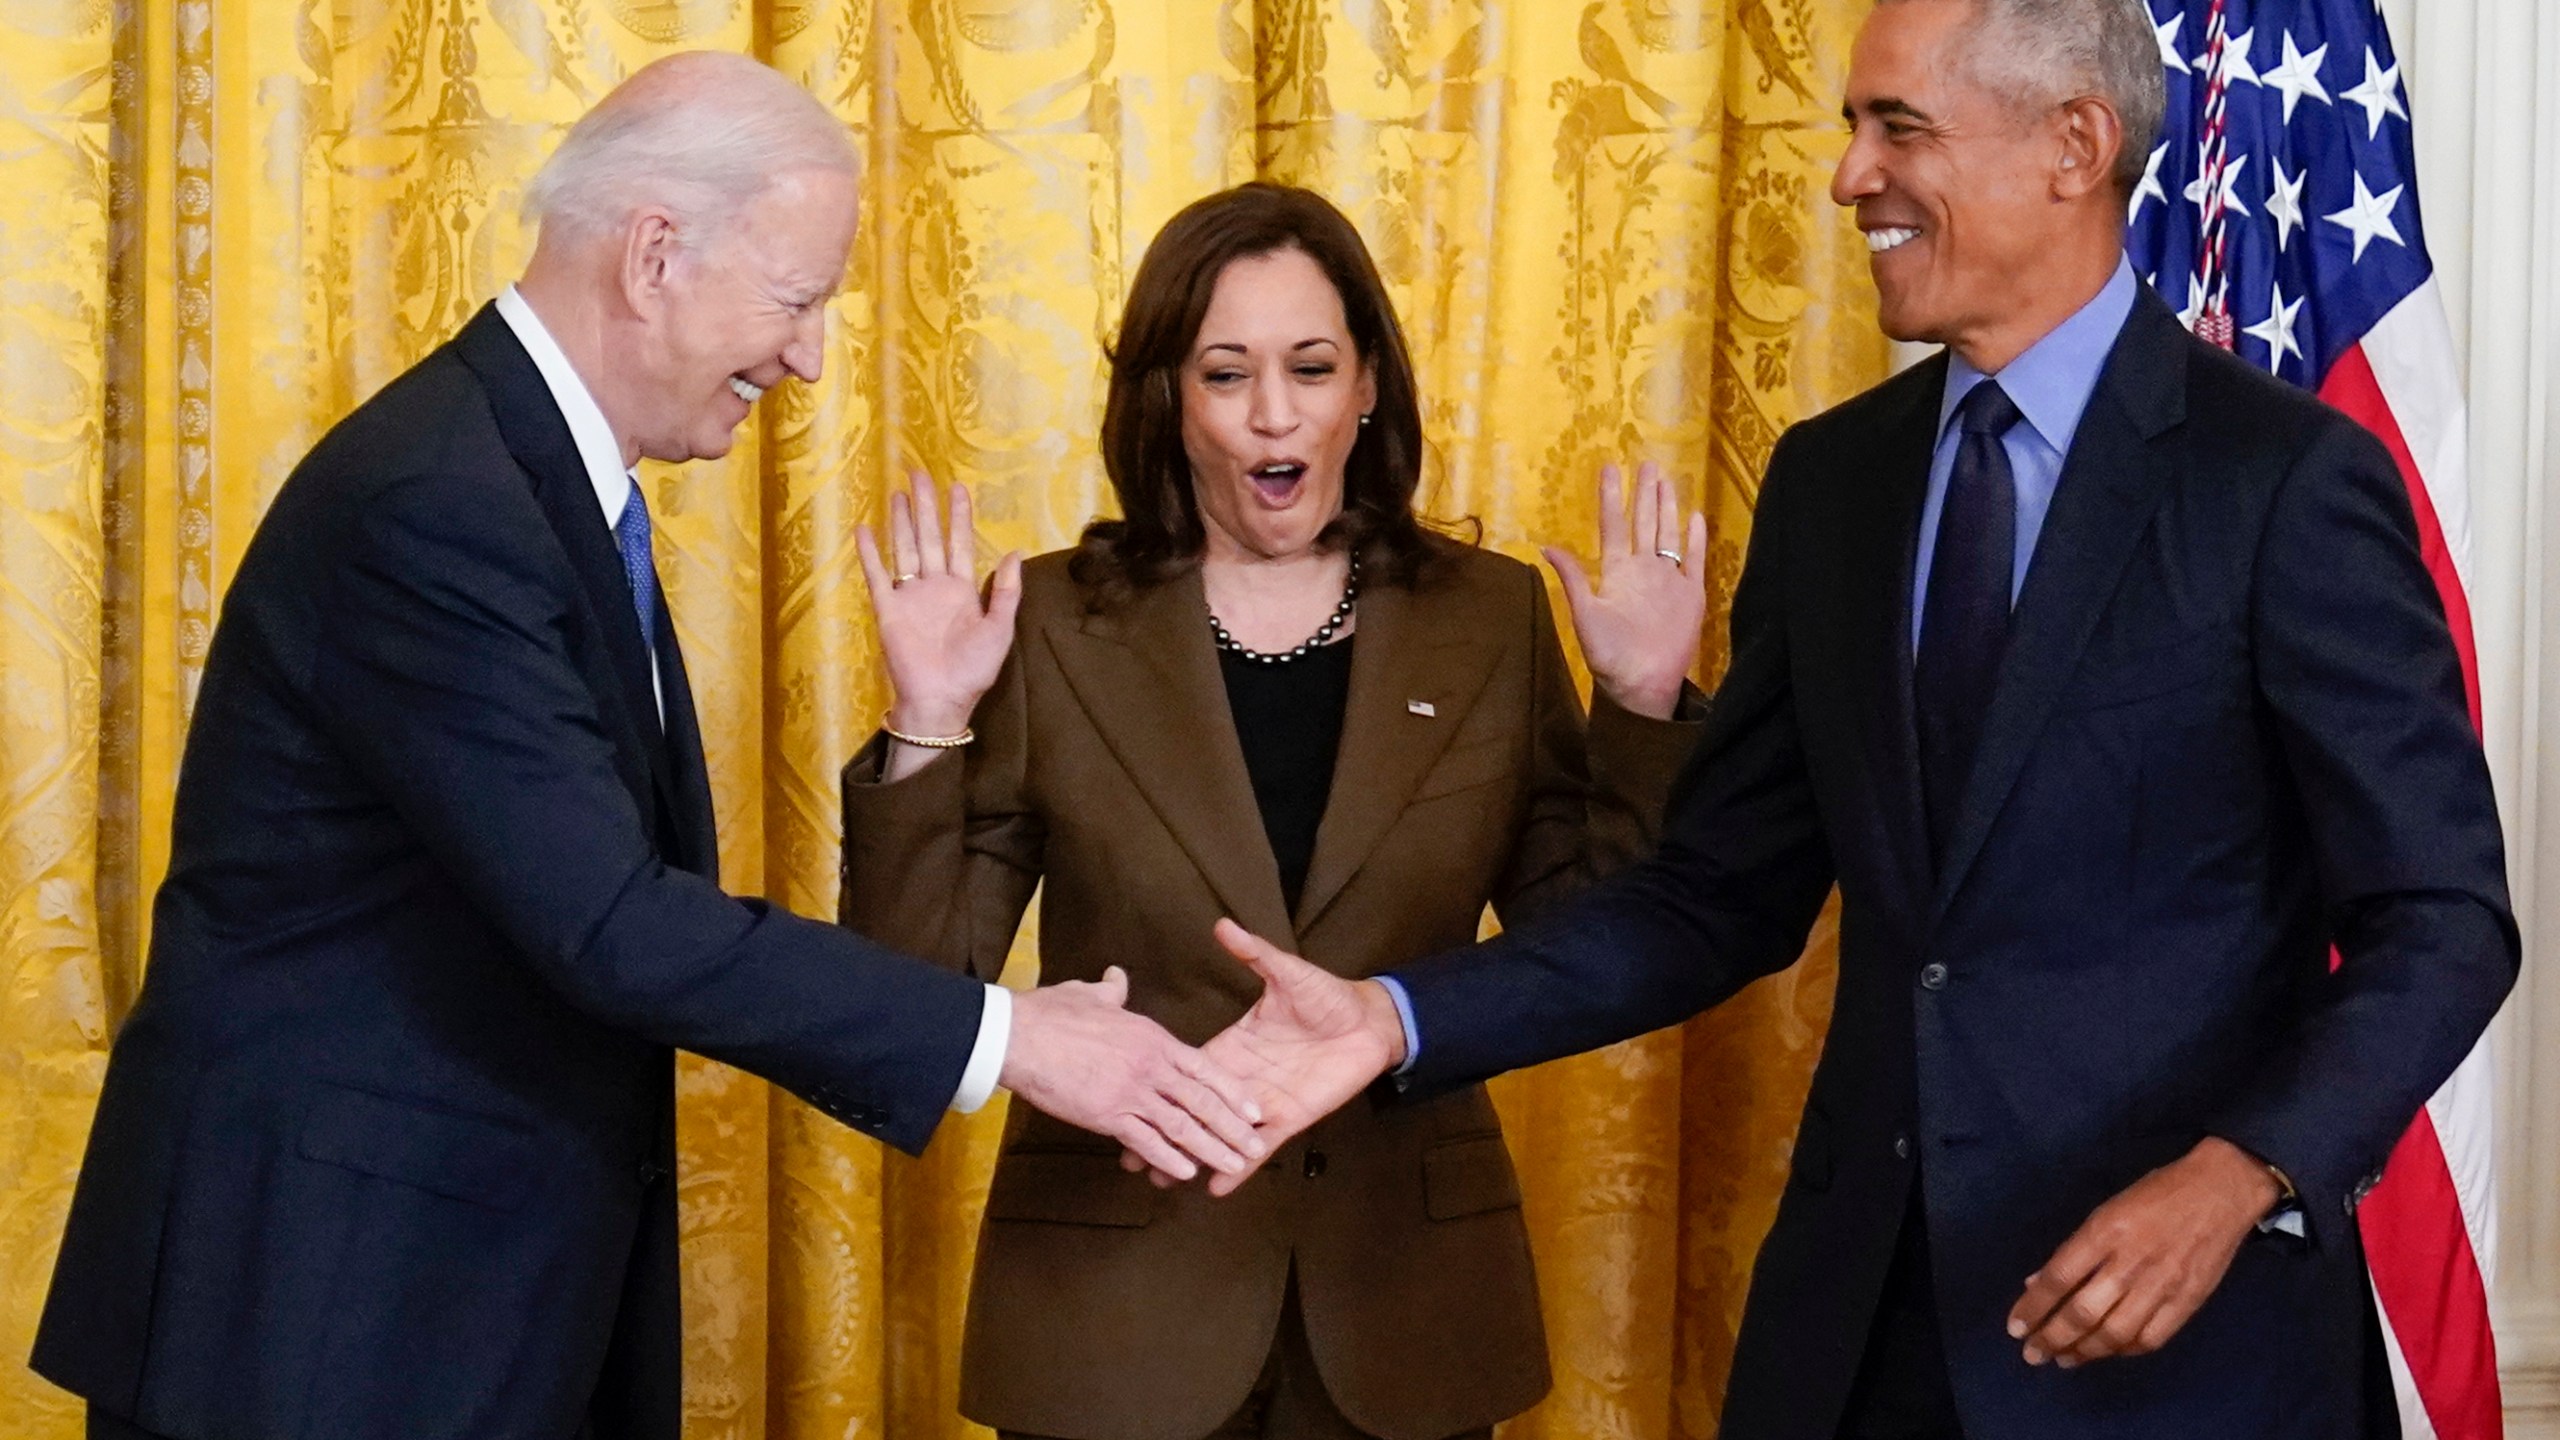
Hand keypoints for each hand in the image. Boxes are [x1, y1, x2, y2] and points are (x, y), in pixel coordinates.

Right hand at [855, 473, 1023, 766]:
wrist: (942, 700)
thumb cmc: (973, 670)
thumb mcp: (1000, 629)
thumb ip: (1007, 591)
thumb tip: (1014, 553)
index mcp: (962, 590)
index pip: (959, 544)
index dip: (959, 516)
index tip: (958, 487)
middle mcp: (934, 587)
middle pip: (929, 537)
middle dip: (926, 506)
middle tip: (919, 473)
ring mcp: (910, 596)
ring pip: (904, 549)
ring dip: (901, 521)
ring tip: (898, 493)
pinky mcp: (888, 610)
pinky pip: (878, 576)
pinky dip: (870, 553)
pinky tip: (865, 529)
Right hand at [999, 965, 1268, 1183]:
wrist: (1018, 1035)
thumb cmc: (1051, 1012)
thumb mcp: (1090, 994)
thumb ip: (1112, 990)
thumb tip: (1117, 977)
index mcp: (1152, 1038)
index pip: (1204, 1067)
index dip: (1232, 1091)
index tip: (1253, 1109)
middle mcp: (1149, 1066)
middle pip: (1202, 1101)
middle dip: (1233, 1128)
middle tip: (1257, 1148)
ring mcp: (1129, 1092)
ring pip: (1182, 1125)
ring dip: (1211, 1148)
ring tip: (1235, 1165)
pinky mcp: (1106, 1114)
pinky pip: (1145, 1140)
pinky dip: (1168, 1158)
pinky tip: (1188, 1172)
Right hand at [1124, 919, 1407, 1195]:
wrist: (1369, 1021)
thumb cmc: (1327, 996)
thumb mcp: (1286, 973)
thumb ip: (1254, 954)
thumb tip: (1223, 925)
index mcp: (1233, 1045)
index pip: (1189, 1070)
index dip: (1159, 1086)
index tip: (1126, 1097)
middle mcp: (1243, 1080)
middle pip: (1195, 1111)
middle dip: (1164, 1133)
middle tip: (1129, 1158)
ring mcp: (1265, 1103)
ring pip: (1222, 1136)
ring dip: (1193, 1157)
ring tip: (1159, 1182)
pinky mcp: (1291, 1118)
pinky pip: (1261, 1148)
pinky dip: (1240, 1169)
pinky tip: (1215, 1187)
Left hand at [1541, 462, 1707, 719]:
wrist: (1642, 683)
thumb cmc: (1609, 655)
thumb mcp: (1585, 614)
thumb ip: (1573, 579)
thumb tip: (1546, 546)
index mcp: (1617, 572)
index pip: (1614, 526)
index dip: (1611, 498)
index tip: (1609, 469)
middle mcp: (1643, 570)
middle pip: (1644, 522)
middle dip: (1644, 493)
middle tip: (1646, 463)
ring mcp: (1668, 580)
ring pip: (1668, 534)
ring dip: (1667, 507)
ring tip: (1667, 479)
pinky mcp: (1691, 595)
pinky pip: (1694, 560)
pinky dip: (1695, 539)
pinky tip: (1694, 516)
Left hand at [2007, 1137, 2284, 1367]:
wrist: (2220, 1192)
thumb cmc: (2155, 1194)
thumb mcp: (2106, 1209)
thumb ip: (2075, 1250)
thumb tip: (2038, 1284)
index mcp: (2105, 1232)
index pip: (2058, 1278)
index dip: (2033, 1307)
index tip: (2015, 1328)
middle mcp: (2130, 1263)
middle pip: (2083, 1313)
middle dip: (2052, 1338)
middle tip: (2033, 1354)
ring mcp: (2162, 1286)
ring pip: (2115, 1333)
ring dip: (2084, 1352)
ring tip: (2063, 1359)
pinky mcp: (2188, 1302)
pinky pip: (2149, 1339)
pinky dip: (2122, 1350)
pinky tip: (2105, 1352)